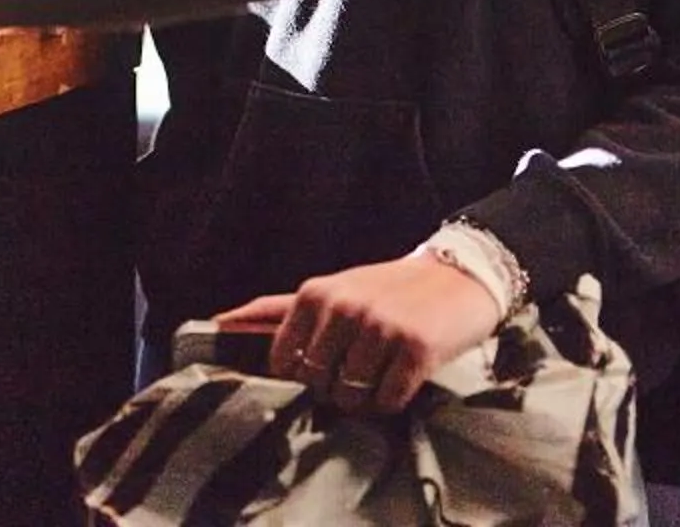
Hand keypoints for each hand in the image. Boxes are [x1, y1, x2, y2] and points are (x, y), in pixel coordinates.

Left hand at [226, 251, 511, 417]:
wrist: (461, 276)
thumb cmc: (388, 289)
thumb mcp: (332, 290)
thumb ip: (277, 310)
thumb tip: (218, 323)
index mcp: (315, 293)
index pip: (283, 361)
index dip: (301, 375)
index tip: (324, 367)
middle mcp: (344, 308)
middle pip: (316, 384)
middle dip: (335, 388)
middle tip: (361, 369)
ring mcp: (380, 328)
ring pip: (351, 398)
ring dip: (366, 397)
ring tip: (383, 371)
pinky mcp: (415, 348)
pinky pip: (387, 402)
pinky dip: (393, 400)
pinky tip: (404, 378)